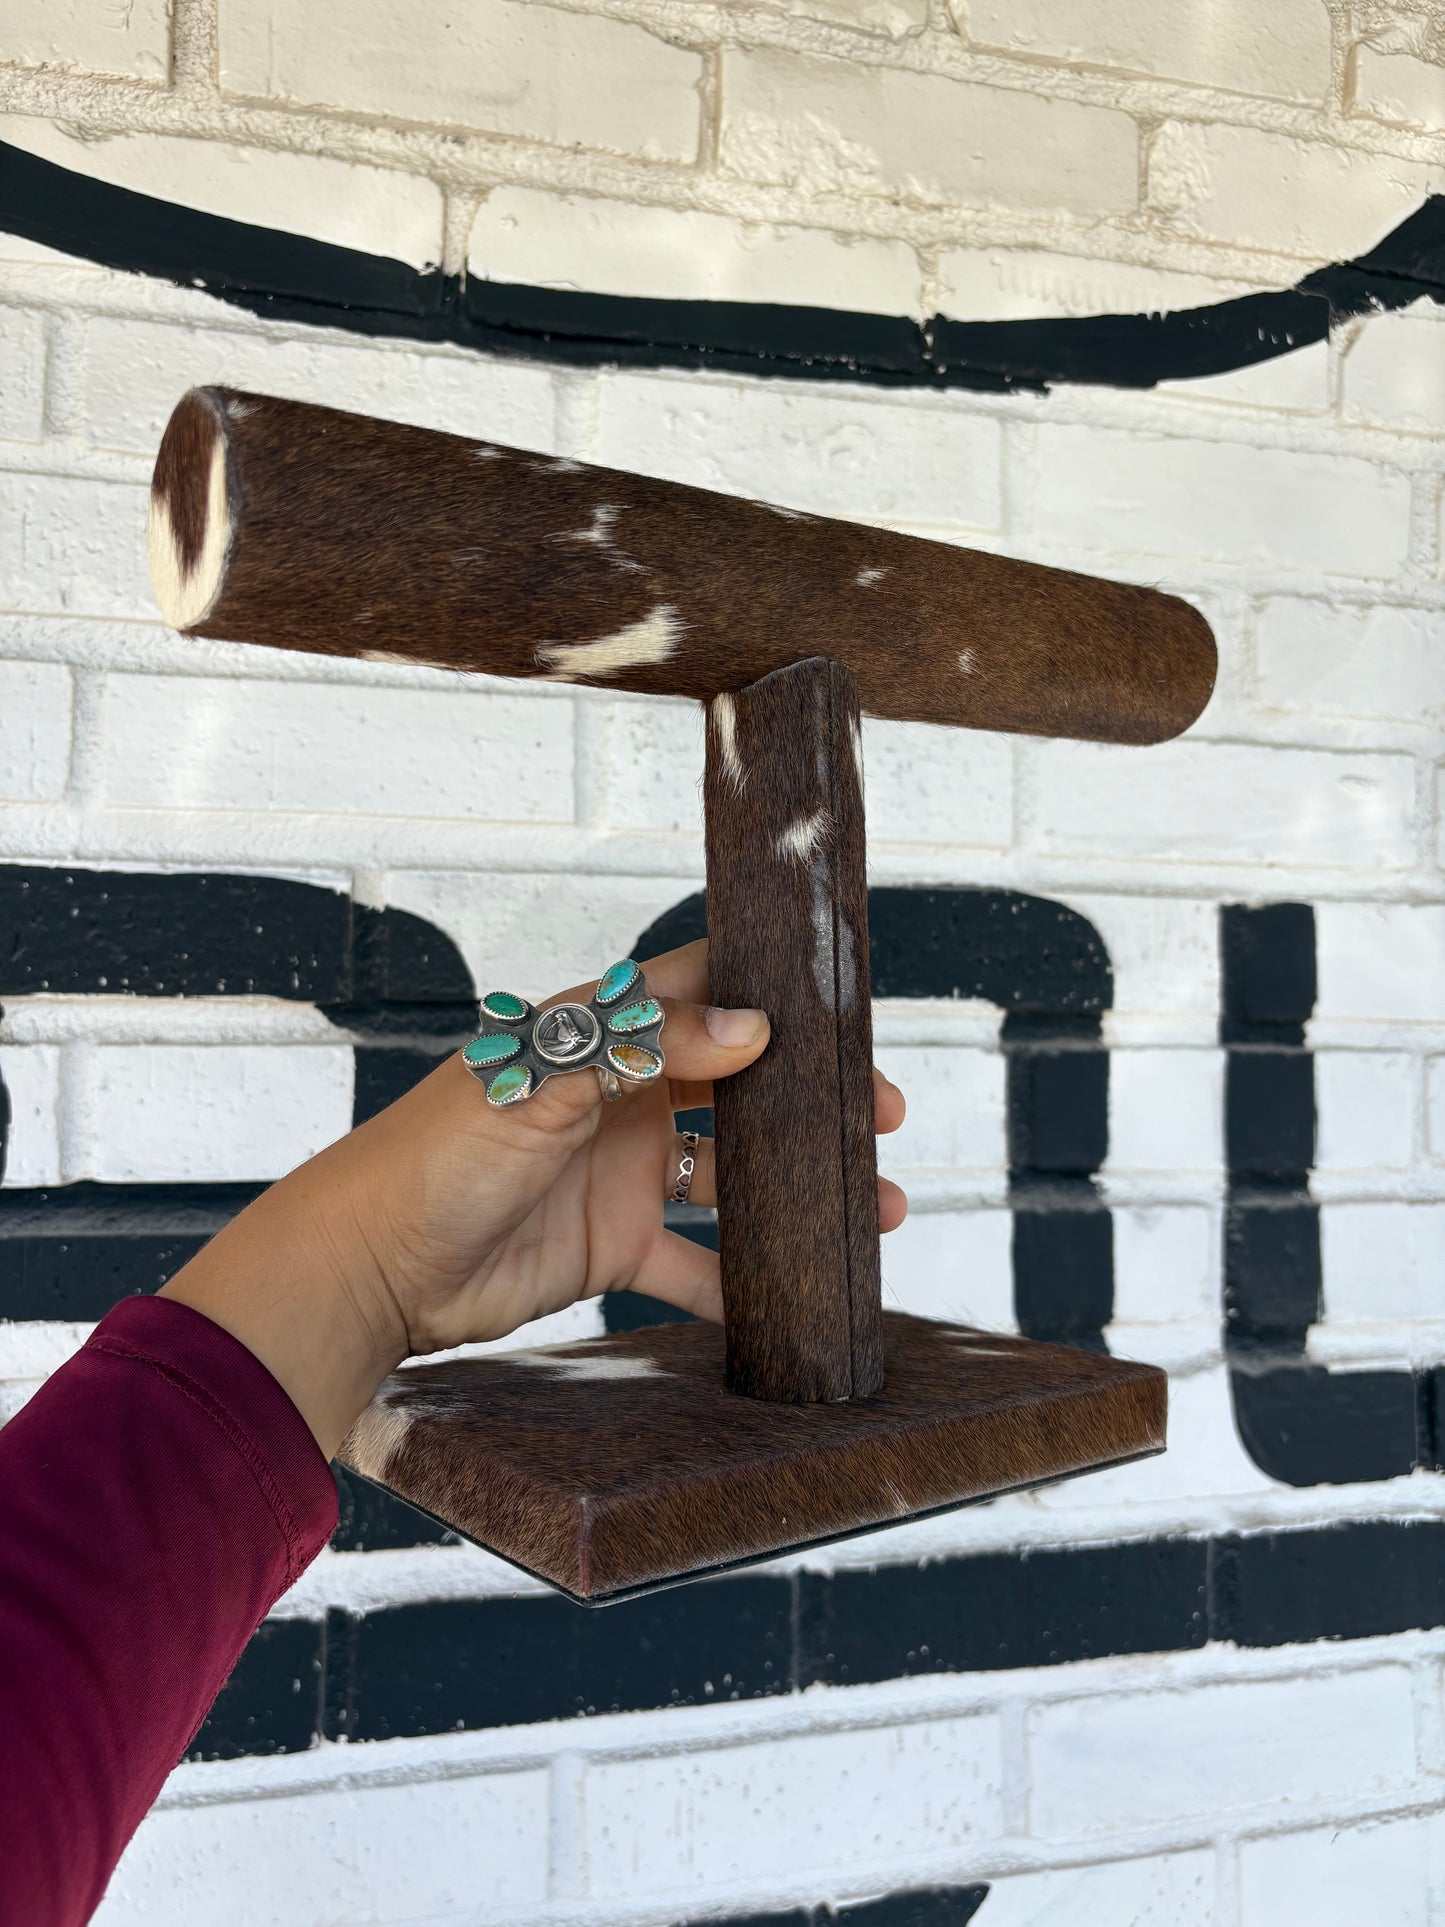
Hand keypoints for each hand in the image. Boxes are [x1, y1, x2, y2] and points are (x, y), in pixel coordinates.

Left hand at [161, 939, 906, 1456]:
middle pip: (735, 1085)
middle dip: (808, 1101)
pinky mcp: (612, 1246)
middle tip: (880, 1120)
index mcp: (596, 1036)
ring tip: (872, 1213)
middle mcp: (617, 1097)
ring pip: (729, 1175)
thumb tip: (753, 1027)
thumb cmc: (433, 1158)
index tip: (845, 1013)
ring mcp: (619, 1172)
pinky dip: (742, 1279)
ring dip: (795, 1191)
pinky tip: (795, 1295)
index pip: (697, 994)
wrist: (368, 1271)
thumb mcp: (541, 1086)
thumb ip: (643, 1049)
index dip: (771, 997)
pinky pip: (694, 1262)